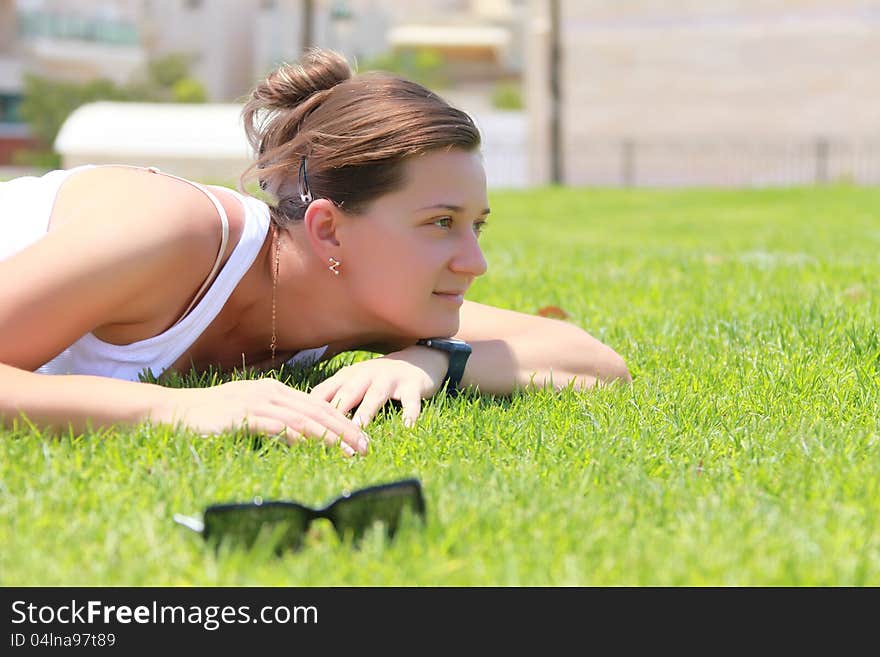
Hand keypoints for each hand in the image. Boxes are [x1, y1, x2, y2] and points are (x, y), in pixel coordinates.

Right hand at [154, 378, 370, 455]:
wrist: (175, 411)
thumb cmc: (212, 416)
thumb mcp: (250, 412)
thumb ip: (276, 420)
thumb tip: (301, 435)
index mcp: (275, 390)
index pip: (317, 405)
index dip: (342, 421)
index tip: (362, 437)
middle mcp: (270, 392)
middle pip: (317, 410)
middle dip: (345, 429)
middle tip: (366, 446)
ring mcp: (256, 402)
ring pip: (301, 418)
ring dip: (328, 435)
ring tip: (347, 449)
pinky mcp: (241, 416)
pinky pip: (274, 425)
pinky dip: (294, 435)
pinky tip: (311, 446)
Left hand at [308, 346, 448, 428]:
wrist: (418, 359)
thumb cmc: (377, 379)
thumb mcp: (352, 383)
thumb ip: (332, 398)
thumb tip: (304, 423)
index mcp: (346, 377)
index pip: (323, 393)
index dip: (310, 409)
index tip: (299, 428)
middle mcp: (365, 375)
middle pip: (347, 394)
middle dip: (335, 412)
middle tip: (323, 433)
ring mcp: (389, 379)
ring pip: (375, 396)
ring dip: (366, 412)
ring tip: (358, 429)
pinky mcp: (412, 386)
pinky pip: (410, 401)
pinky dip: (409, 414)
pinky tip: (406, 427)